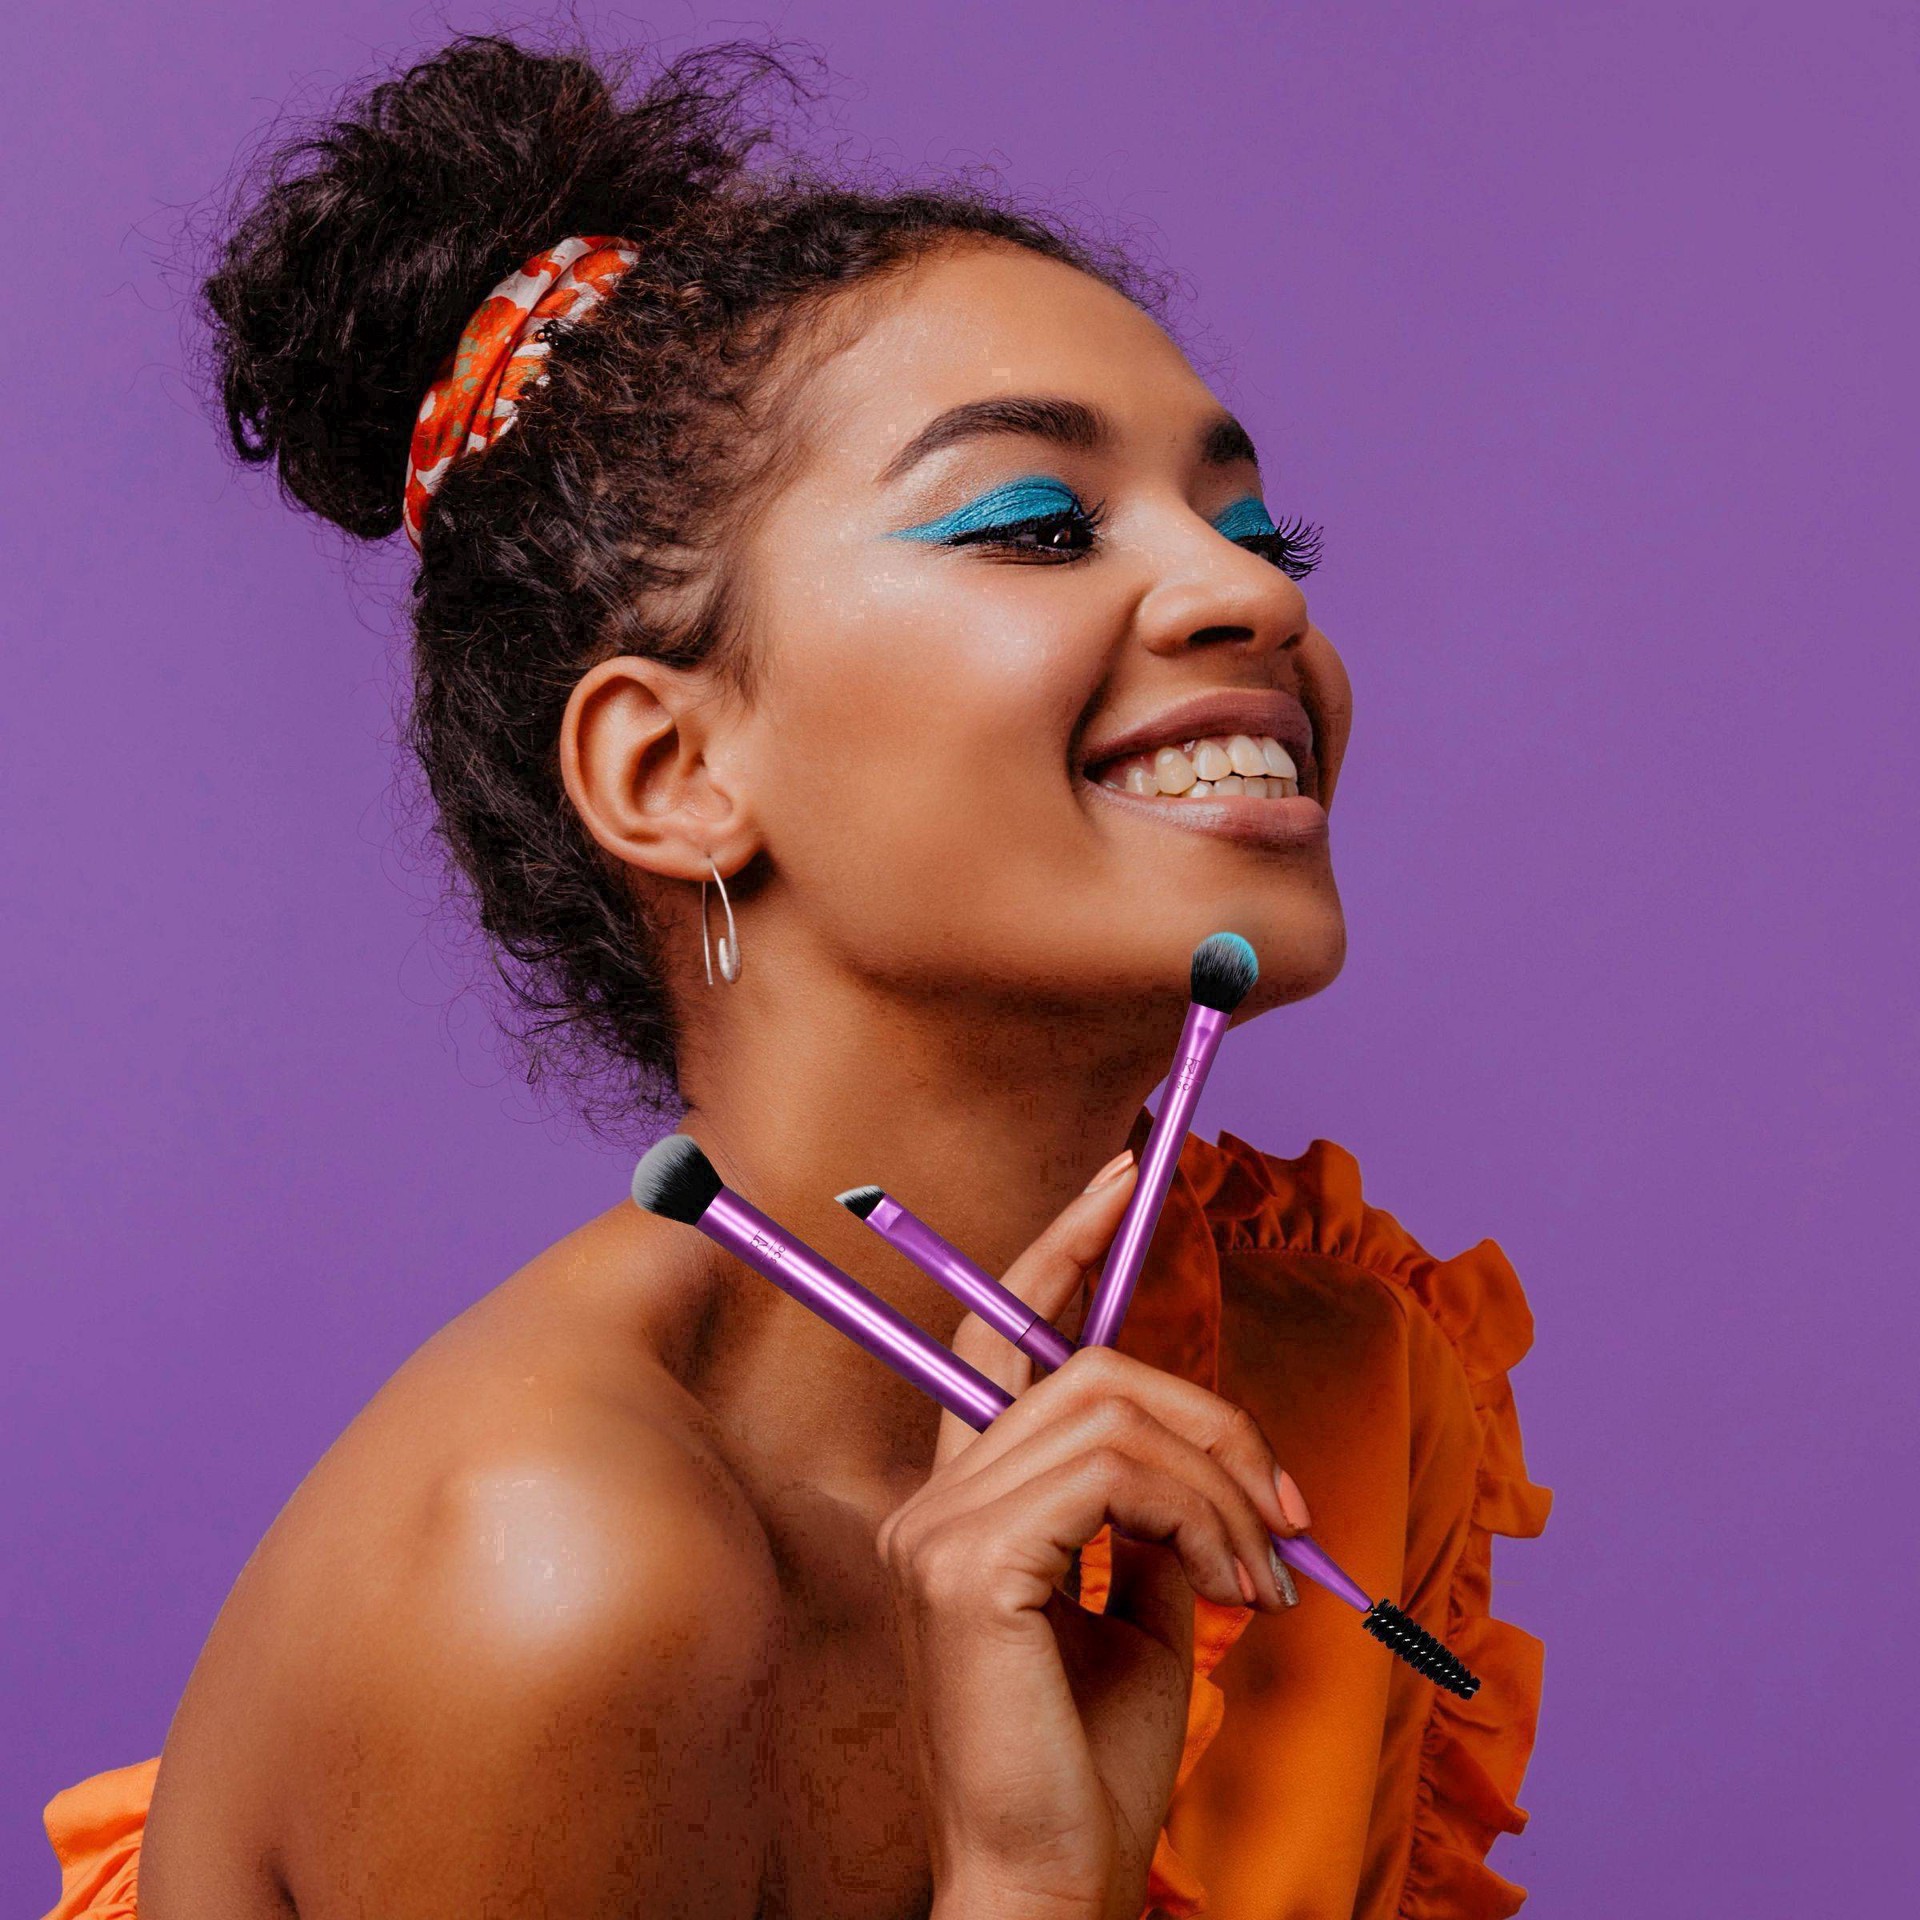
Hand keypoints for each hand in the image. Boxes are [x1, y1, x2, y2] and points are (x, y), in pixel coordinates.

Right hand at [876, 1154, 1305, 1919]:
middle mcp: (931, 1497)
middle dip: (1208, 1412)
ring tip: (1266, 1569)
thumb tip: (1210, 1451)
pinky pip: (1113, 1474)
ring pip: (1108, 1409)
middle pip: (1081, 1364)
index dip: (1060, 1246)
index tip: (1127, 1175)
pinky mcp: (965, 1564)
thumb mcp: (1147, 1606)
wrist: (1056, 1880)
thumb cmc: (1096, 1762)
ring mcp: (936, 1526)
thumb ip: (1153, 1511)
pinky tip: (1235, 1588)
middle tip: (1285, 1504)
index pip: (996, 1334)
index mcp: (964, 1500)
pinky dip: (1200, 1514)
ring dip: (1219, 1477)